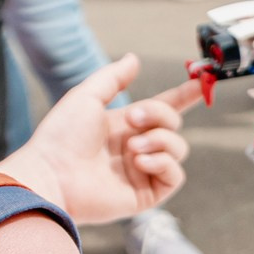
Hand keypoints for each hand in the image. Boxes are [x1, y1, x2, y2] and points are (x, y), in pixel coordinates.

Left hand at [7, 54, 188, 223]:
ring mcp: (141, 172)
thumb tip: (134, 59)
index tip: (202, 83)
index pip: (163, 110)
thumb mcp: (86, 96)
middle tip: (133, 119)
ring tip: (132, 147)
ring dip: (160, 140)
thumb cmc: (61, 136)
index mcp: (123, 126)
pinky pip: (174, 176)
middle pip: (173, 125)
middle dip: (160, 115)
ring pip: (178, 149)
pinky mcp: (145, 195)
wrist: (51, 174)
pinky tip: (140, 162)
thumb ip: (113, 76)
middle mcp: (135, 148)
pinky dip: (163, 163)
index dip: (183, 97)